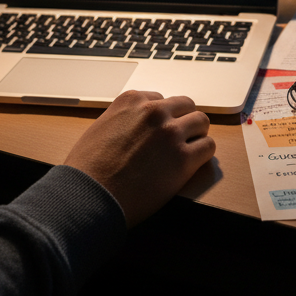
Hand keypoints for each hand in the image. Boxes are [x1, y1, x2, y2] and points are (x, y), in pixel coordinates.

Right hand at [63, 91, 214, 226]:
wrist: (88, 196)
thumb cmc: (87, 169)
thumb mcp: (100, 128)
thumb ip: (123, 120)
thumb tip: (136, 127)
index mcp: (131, 101)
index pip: (161, 99)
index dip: (163, 117)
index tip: (161, 130)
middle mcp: (153, 111)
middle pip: (186, 106)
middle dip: (183, 121)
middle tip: (180, 139)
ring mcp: (170, 133)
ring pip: (201, 122)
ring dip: (196, 135)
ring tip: (189, 150)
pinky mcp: (183, 158)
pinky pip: (208, 147)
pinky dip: (203, 154)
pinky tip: (193, 163)